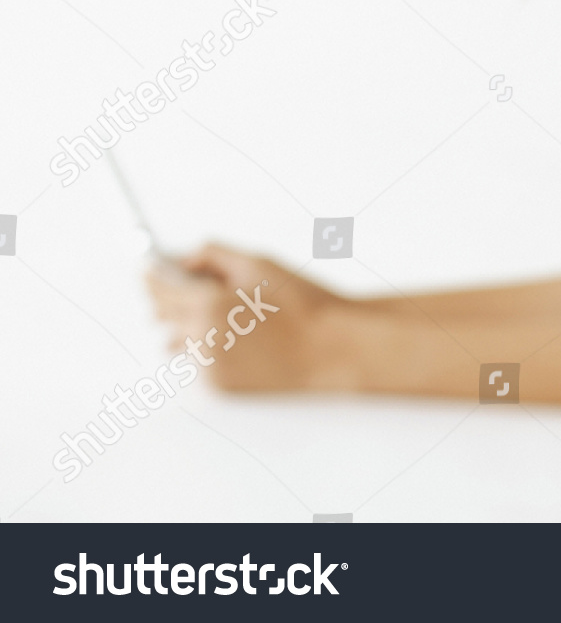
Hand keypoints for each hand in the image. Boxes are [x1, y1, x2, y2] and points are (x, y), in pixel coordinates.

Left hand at [145, 241, 376, 392]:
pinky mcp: (222, 386)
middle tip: (184, 283)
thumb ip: (213, 255)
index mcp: (206, 305)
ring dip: (186, 324)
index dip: (153, 275)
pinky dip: (208, 346)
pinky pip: (201, 360)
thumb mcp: (257, 263)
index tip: (149, 268)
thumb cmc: (301, 302)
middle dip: (168, 298)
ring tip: (220, 311)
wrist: (331, 347)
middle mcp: (201, 339)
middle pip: (164, 316)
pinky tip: (237, 334)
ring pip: (180, 341)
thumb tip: (185, 259)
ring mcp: (210, 367)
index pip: (161, 288)